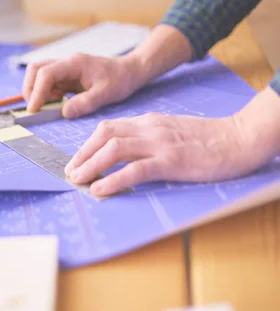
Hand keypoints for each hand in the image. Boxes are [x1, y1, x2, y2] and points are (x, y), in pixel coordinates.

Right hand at [22, 53, 145, 118]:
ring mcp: (64, 68)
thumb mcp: (105, 94)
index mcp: (74, 63)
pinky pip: (48, 82)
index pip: (45, 74)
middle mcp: (65, 62)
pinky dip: (46, 93)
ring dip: (37, 91)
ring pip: (38, 75)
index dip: (36, 92)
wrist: (129, 71)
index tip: (34, 109)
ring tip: (49, 106)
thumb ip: (85, 103)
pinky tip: (58, 102)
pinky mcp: (66, 75)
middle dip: (30, 89)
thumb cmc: (120, 79)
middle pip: (35, 69)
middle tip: (35, 108)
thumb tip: (64, 112)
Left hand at [64, 112, 269, 196]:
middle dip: (82, 154)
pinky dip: (113, 179)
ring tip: (77, 180)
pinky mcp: (171, 161)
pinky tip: (100, 189)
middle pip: (104, 136)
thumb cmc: (208, 138)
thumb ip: (148, 137)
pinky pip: (135, 170)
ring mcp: (159, 144)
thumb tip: (125, 153)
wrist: (240, 137)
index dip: (87, 144)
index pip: (108, 128)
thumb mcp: (171, 131)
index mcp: (148, 121)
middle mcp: (149, 129)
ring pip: (114, 150)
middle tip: (70, 172)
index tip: (77, 159)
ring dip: (90, 165)